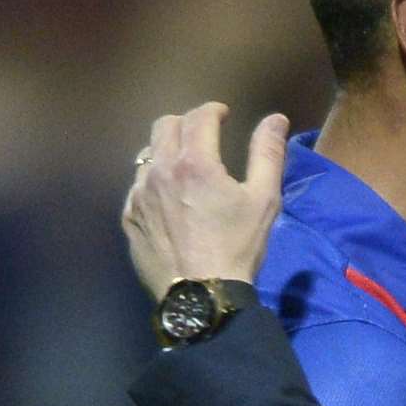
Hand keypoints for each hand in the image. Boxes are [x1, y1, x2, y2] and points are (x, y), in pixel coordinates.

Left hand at [122, 102, 287, 300]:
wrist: (201, 296)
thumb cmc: (238, 246)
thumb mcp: (264, 200)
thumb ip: (268, 154)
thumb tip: (276, 119)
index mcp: (194, 162)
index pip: (199, 117)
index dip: (213, 110)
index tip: (224, 116)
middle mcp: (159, 170)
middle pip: (165, 126)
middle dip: (187, 123)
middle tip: (205, 136)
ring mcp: (138, 194)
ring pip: (147, 153)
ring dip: (167, 150)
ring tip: (186, 168)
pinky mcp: (129, 217)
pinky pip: (138, 185)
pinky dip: (155, 180)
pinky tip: (171, 199)